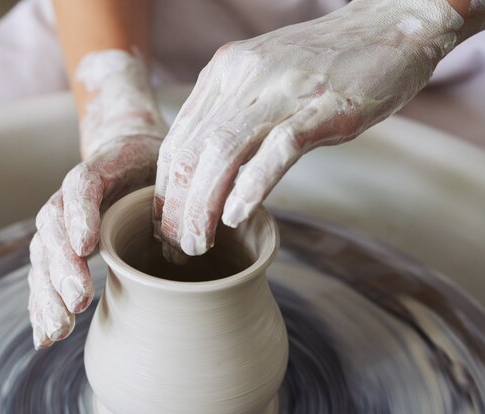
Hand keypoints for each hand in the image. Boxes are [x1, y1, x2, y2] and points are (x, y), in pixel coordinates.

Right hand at [28, 50, 165, 348]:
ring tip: (59, 330)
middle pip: (54, 226)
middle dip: (62, 267)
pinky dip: (42, 306)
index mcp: (101, 169)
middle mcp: (71, 196)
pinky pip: (44, 275)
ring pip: (43, 254)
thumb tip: (197, 231)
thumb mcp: (169, 164)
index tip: (88, 246)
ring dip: (48, 294)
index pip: (82, 187)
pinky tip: (45, 337)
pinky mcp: (60, 246)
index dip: (81, 215)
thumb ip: (176, 190)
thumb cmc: (153, 165)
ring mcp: (61, 221)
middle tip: (78, 301)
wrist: (125, 151)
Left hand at [153, 0, 462, 255]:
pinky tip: (237, 216)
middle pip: (192, 151)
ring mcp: (283, 89)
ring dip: (204, 205)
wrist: (388, 25)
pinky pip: (277, 149)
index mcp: (223, 72)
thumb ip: (232, 114)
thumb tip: (208, 168)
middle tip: (178, 247)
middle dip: (177, 207)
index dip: (165, 189)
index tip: (165, 225)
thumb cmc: (323, 62)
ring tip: (198, 243)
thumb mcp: (262, 80)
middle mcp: (243, 76)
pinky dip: (252, 185)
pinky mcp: (323, 106)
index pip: (178, 140)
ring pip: (223, 152)